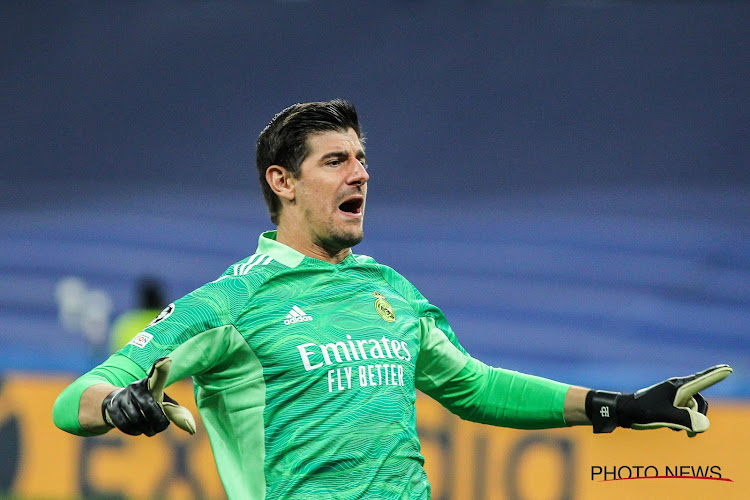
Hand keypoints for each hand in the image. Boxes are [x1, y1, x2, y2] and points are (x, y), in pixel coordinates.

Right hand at [102, 357, 196, 435]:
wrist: (114, 402)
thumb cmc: (145, 402)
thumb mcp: (159, 402)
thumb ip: (174, 411)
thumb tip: (192, 429)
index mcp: (149, 383)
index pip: (156, 376)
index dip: (161, 369)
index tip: (166, 360)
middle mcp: (134, 387)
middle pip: (148, 406)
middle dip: (157, 421)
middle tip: (161, 427)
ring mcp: (121, 397)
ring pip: (136, 418)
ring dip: (145, 428)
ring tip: (150, 430)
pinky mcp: (111, 408)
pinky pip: (124, 425)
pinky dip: (134, 431)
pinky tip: (138, 430)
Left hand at [586, 364, 731, 436]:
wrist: (623, 412)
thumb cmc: (642, 411)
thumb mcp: (664, 416)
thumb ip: (685, 419)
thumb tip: (704, 424)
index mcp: (678, 387)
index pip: (701, 380)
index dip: (715, 375)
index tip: (727, 368)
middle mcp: (677, 389)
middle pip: (700, 401)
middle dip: (699, 417)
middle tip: (690, 433)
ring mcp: (673, 396)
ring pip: (692, 409)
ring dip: (688, 421)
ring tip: (674, 428)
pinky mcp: (668, 403)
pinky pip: (684, 412)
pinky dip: (682, 422)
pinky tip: (670, 426)